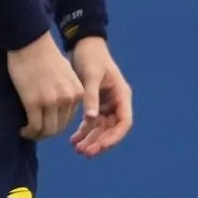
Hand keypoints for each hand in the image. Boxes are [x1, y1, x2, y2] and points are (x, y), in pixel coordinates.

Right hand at [6, 32, 84, 139]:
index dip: (57, 124)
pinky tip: (23, 130)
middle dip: (48, 133)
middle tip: (36, 132)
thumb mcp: (67, 74)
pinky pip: (34, 126)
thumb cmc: (45, 55)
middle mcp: (68, 99)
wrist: (30, 41)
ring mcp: (51, 102)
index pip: (70, 118)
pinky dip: (29, 132)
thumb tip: (61, 105)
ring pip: (48, 130)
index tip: (46, 125)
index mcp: (78, 92)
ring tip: (28, 132)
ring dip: (38, 135)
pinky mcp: (34, 102)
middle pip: (60, 127)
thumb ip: (67, 90)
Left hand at [68, 37, 133, 157]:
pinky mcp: (96, 105)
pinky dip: (83, 132)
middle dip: (99, 142)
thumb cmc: (92, 57)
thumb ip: (92, 97)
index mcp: (122, 96)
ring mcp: (106, 105)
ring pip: (101, 129)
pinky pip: (91, 123)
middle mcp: (117, 103)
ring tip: (77, 149)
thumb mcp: (92, 75)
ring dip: (90, 140)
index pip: (123, 123)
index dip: (114, 137)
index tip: (101, 146)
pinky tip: (73, 140)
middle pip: (112, 130)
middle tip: (85, 153)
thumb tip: (91, 118)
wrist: (84, 45)